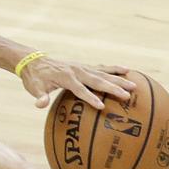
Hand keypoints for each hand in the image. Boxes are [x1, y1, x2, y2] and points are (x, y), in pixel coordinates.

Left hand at [20, 57, 134, 109]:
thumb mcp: (34, 88)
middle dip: (112, 88)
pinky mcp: (84, 66)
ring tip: (134, 84)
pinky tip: (128, 70)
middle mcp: (76, 71)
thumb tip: (40, 105)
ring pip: (103, 73)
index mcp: (65, 77)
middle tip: (128, 95)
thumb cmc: (35, 78)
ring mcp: (82, 67)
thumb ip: (40, 96)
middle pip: (97, 80)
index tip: (101, 106)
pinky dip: (115, 68)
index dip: (89, 98)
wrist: (34, 61)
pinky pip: (102, 67)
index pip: (79, 89)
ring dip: (119, 79)